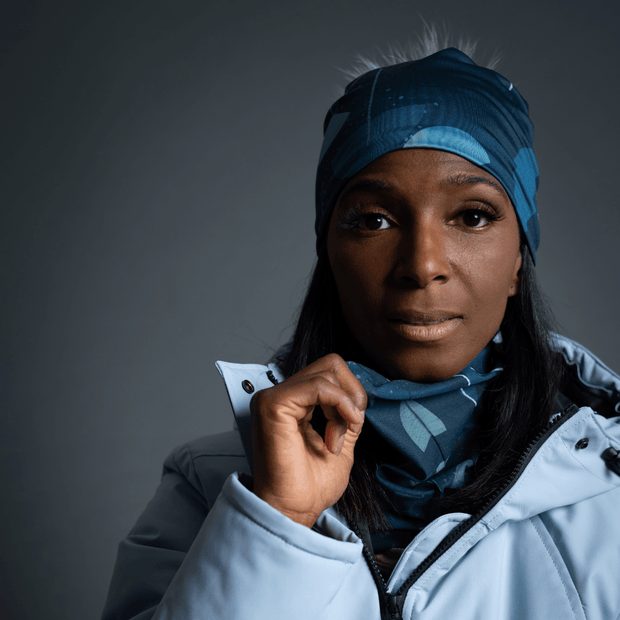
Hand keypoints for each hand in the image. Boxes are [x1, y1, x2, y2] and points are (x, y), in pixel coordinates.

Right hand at [250, 354, 366, 527]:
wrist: (293, 511)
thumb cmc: (311, 485)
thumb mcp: (341, 441)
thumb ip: (347, 415)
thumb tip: (359, 397)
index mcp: (292, 402)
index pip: (330, 372)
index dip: (351, 394)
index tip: (352, 425)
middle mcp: (280, 394)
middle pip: (331, 365)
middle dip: (351, 394)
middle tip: (349, 427)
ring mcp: (274, 397)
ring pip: (328, 373)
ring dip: (344, 408)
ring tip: (336, 441)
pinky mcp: (273, 404)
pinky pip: (319, 386)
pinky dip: (339, 405)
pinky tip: (338, 434)